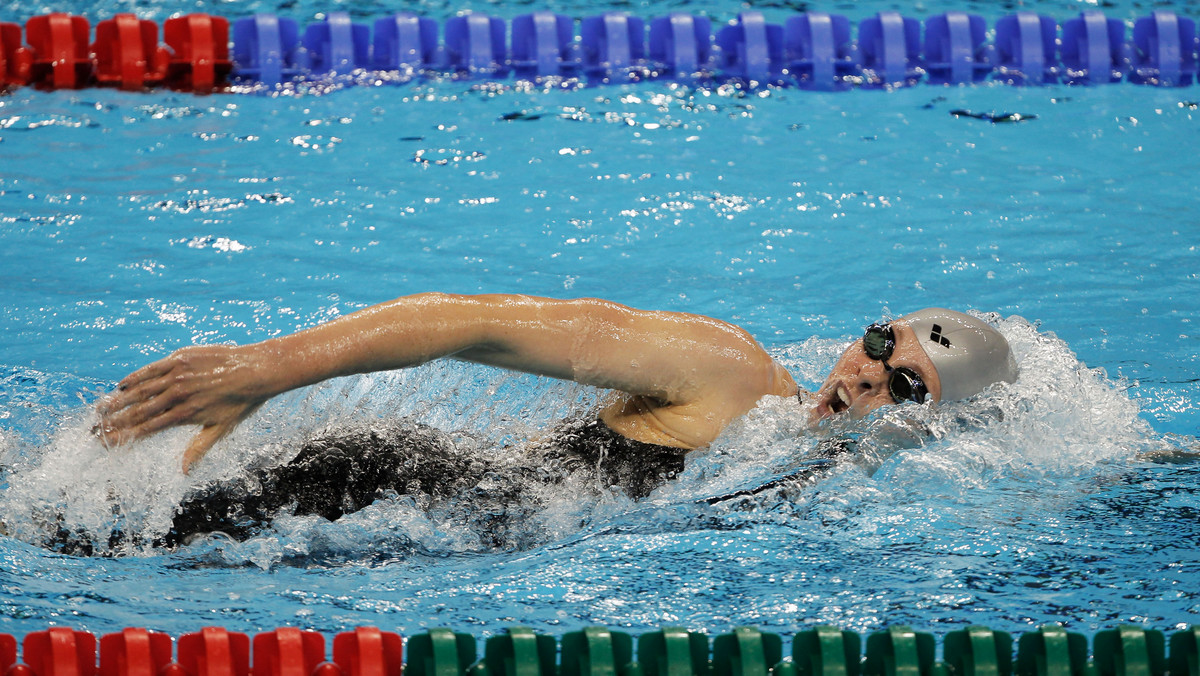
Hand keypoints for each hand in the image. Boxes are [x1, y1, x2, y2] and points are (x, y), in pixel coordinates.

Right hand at [96, 344, 269, 472]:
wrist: (257, 371)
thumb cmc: (242, 402)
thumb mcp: (221, 430)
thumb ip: (198, 449)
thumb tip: (183, 472)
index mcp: (183, 416)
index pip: (144, 429)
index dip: (121, 437)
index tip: (104, 443)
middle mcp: (176, 396)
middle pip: (136, 412)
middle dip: (111, 422)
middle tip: (92, 429)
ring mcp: (177, 376)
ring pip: (140, 390)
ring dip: (117, 401)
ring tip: (99, 409)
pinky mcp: (180, 359)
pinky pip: (151, 368)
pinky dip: (135, 377)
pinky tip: (121, 385)